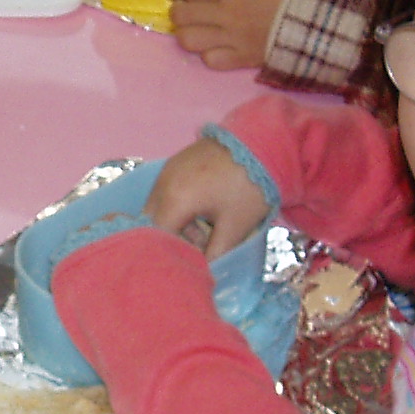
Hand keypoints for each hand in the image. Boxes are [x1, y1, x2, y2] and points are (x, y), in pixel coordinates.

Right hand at [145, 136, 271, 258]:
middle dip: (171, 238)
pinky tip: (204, 208)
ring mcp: (167, 170)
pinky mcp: (176, 162)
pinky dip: (177, 205)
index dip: (171, 253)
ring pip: (158, 206)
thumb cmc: (249, 187)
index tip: (191, 262)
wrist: (262, 142)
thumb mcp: (235, 227)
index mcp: (175, 200)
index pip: (157, 237)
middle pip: (151, 221)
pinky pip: (166, 190)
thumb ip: (214, 254)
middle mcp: (163, 184)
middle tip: (200, 246)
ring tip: (207, 227)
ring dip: (175, 222)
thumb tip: (203, 271)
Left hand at [165, 0, 297, 70]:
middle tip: (180, 11)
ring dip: (186, 35)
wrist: (321, 22)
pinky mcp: (242, 59)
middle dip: (176, 12)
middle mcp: (225, 14)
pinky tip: (212, 49)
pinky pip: (211, 60)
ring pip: (189, 40)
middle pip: (184, 15)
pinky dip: (207, 55)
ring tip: (191, 31)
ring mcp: (231, 39)